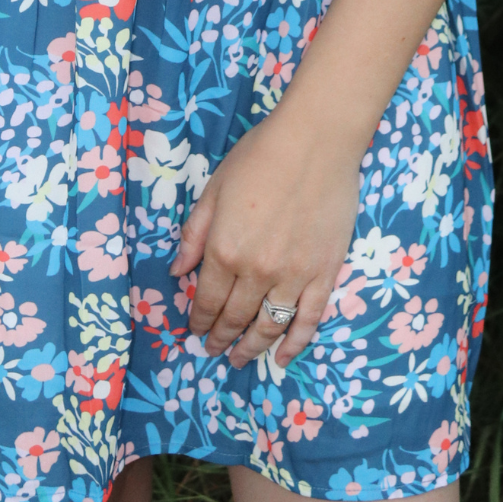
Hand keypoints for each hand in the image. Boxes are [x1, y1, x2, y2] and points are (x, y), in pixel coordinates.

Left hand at [171, 110, 360, 368]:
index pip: (207, 299)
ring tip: (239, 360)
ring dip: (251, 348)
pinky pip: (308, 320)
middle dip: (220, 337)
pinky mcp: (324, 274)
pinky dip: (295, 345)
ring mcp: (294, 276)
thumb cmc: (259, 156)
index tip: (194, 330)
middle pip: (235, 317)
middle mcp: (257, 271)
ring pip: (268, 326)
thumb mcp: (214, 189)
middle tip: (212, 350)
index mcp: (225, 249)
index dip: (198, 319)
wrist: (316, 141)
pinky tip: (282, 358)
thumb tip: (178, 272)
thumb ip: (194, 234)